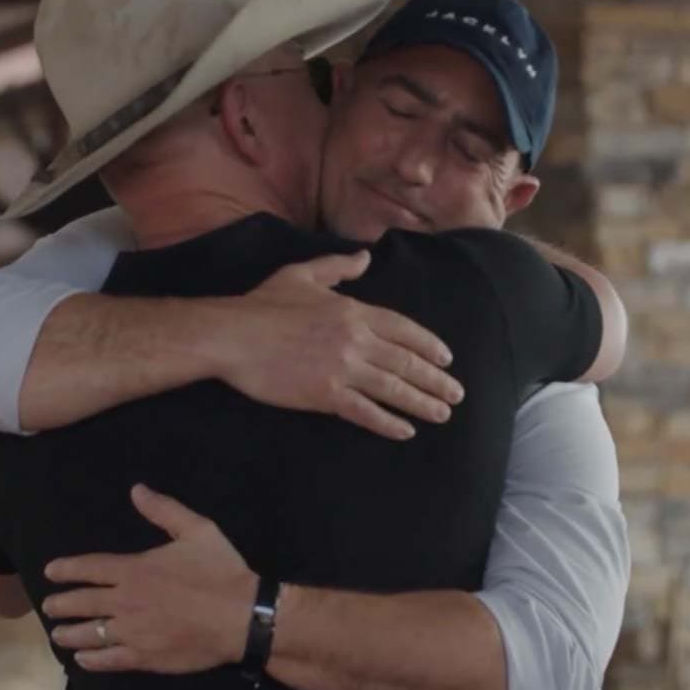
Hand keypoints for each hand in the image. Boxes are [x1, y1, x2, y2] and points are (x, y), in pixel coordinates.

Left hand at [41, 484, 257, 673]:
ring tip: (57, 634)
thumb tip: (137, 490)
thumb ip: (164, 510)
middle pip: (82, 603)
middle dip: (60, 604)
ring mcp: (133, 632)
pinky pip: (109, 660)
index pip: (89, 568)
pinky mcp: (145, 657)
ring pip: (90, 634)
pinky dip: (92, 659)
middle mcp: (126, 601)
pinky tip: (82, 659)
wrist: (243, 618)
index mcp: (135, 570)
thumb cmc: (220, 572)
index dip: (66, 569)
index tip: (50, 571)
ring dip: (69, 634)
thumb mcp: (197, 530)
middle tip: (48, 606)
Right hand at [206, 252, 461, 439]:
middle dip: (435, 380)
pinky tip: (405, 431)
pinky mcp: (325, 395)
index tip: (446, 359)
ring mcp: (342, 368)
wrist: (232, 336)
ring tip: (442, 414)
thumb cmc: (262, 304)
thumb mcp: (302, 274)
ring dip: (422, 403)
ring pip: (393, 388)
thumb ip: (338, 267)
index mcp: (352, 310)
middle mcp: (355, 339)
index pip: (403, 329)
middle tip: (456, 394)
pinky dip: (388, 423)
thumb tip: (365, 257)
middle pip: (406, 361)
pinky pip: (366, 411)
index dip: (428, 345)